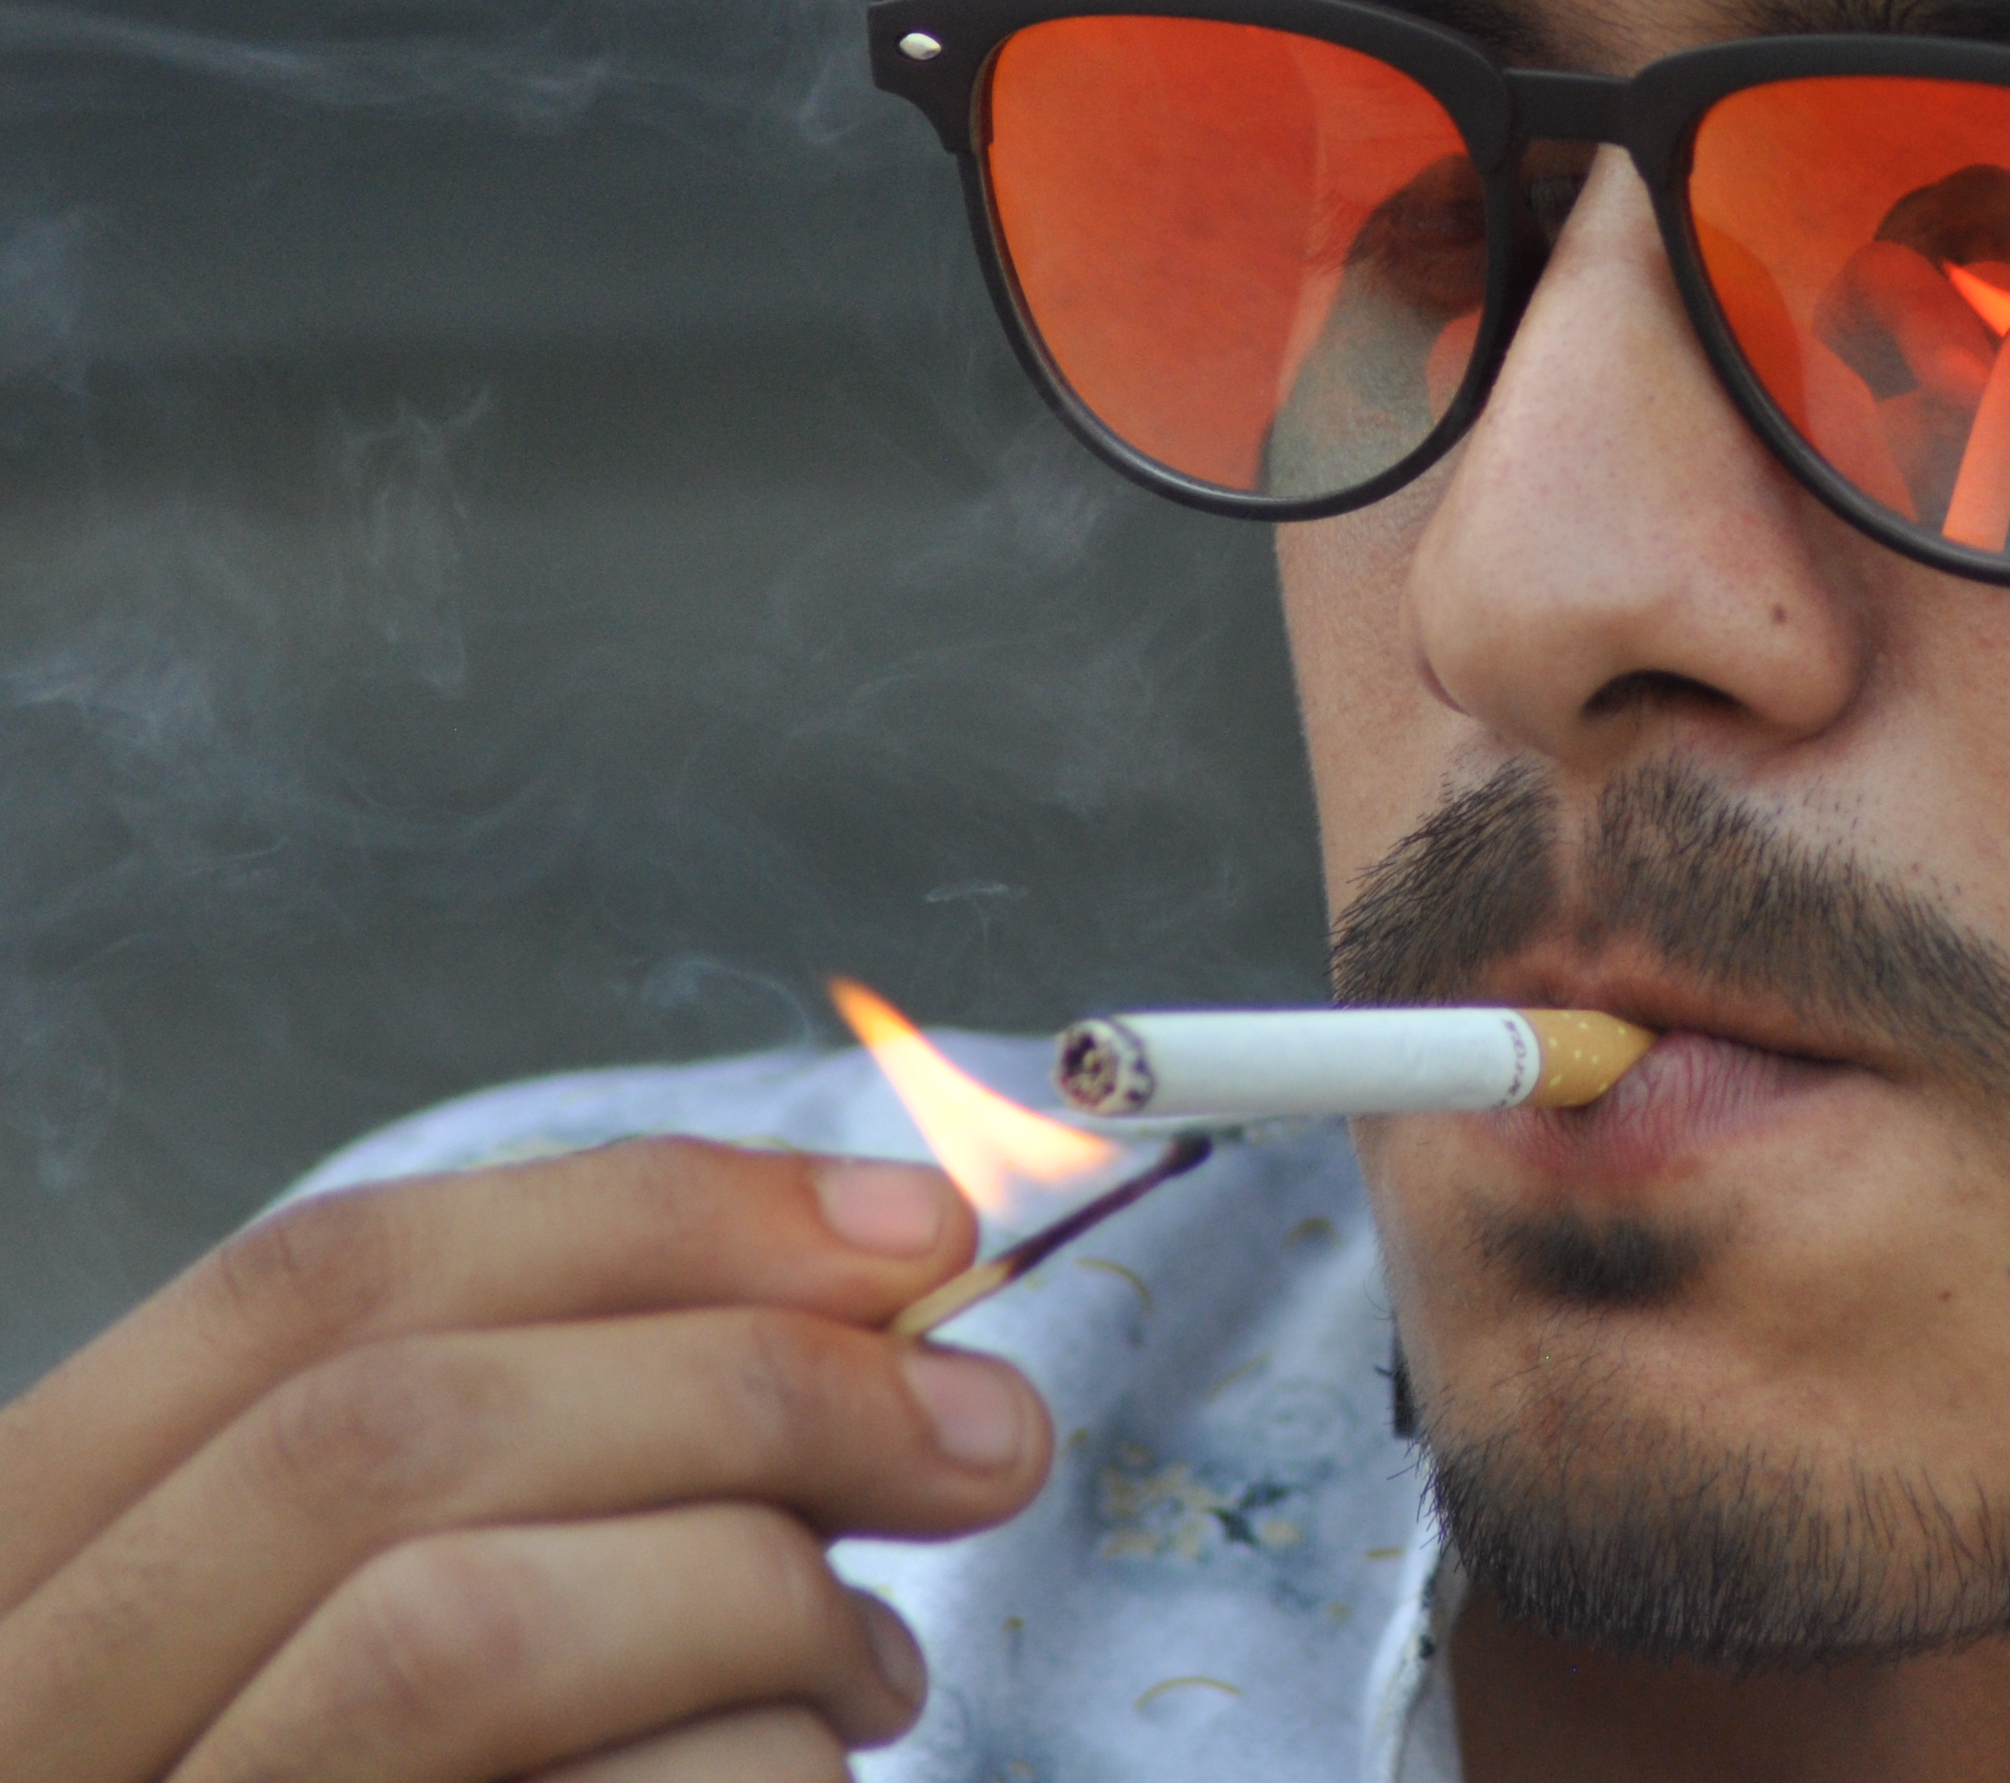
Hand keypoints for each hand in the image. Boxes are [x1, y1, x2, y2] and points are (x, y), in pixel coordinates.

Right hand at [0, 1138, 1051, 1781]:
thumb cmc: (420, 1768)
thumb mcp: (396, 1610)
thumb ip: (547, 1448)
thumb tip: (876, 1274)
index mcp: (26, 1565)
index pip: (312, 1283)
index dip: (636, 1215)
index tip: (905, 1226)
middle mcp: (30, 1717)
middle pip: (394, 1430)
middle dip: (750, 1385)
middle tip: (982, 1431)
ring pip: (460, 1629)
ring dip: (754, 1604)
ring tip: (869, 1671)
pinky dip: (764, 1775)